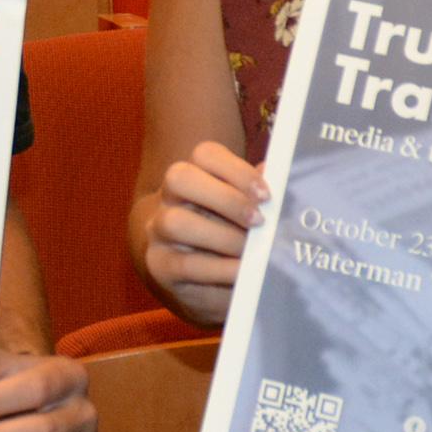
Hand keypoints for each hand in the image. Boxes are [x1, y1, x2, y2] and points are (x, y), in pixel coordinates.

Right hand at [142, 142, 266, 327]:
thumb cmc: (226, 236)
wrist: (191, 276)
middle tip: (259, 221)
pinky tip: (243, 273)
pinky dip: (220, 269)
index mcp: (193, 175)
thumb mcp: (241, 214)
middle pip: (180, 178)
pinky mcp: (160, 266)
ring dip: (222, 237)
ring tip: (251, 251)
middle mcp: (169, 197)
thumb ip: (255, 194)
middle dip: (226, 198)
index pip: (205, 155)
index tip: (266, 195)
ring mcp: (157, 231)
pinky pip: (185, 265)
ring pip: (176, 222)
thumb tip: (274, 173)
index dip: (237, 170)